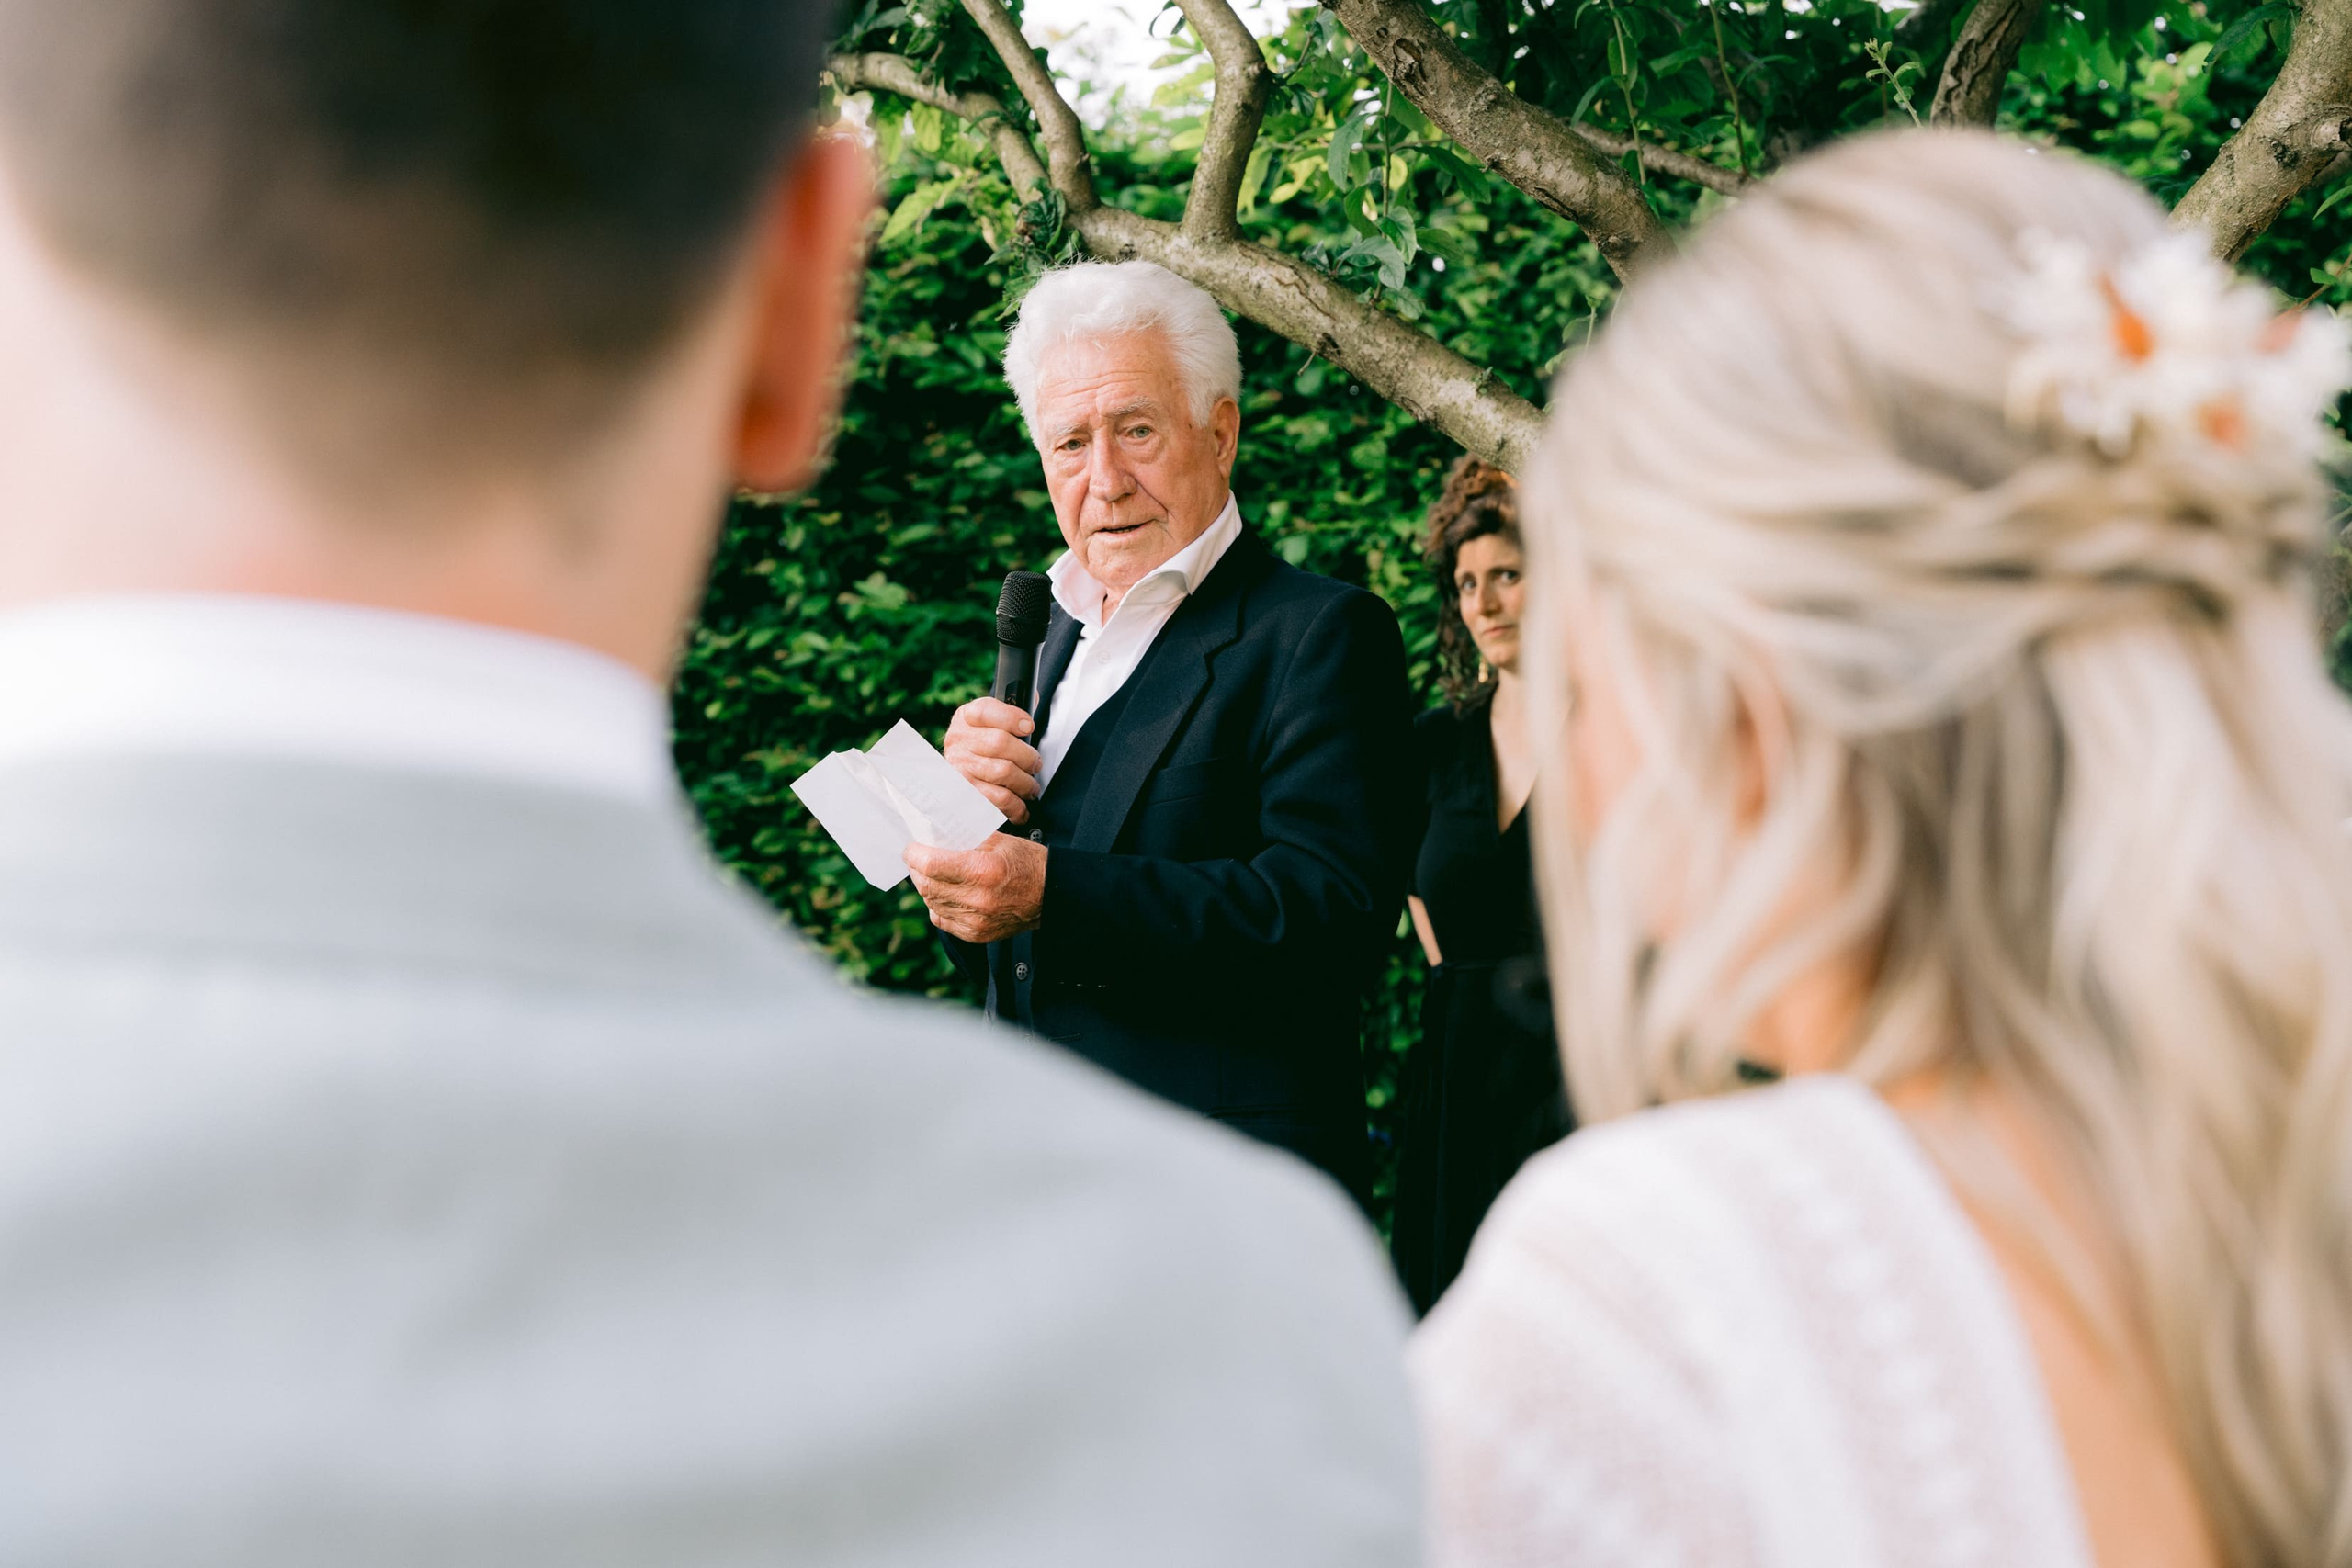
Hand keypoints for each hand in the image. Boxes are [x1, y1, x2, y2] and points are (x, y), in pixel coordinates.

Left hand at [907, 836, 1046, 943]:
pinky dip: (938, 904)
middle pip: (926, 885)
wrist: (1050, 895)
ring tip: (934, 874)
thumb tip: (933, 836)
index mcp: (982, 870)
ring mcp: (975, 920)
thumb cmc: (1026, 863)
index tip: (912, 848)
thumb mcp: (997, 840)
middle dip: (917, 869)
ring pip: (931, 902)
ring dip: (927, 886)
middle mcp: (977, 898)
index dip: (914, 854)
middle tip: (918, 859)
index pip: (930, 864)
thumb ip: (964, 838)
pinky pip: (941, 919)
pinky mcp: (975, 934)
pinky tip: (947, 893)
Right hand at [943, 697, 1042, 824]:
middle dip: (1028, 756)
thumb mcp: (993, 720)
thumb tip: (1032, 696)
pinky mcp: (964, 793)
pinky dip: (1016, 806)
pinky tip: (1021, 806)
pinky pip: (997, 800)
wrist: (960, 769)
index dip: (1011, 717)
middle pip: (1001, 743)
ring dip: (1026, 783)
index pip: (986, 710)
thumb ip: (1013, 708)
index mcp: (968, 717)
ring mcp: (959, 767)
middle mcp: (959, 740)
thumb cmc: (984, 742)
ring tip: (1031, 787)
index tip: (1029, 725)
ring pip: (1003, 772)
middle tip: (1036, 765)